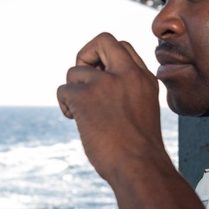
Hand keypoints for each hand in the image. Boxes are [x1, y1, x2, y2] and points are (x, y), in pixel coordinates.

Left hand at [57, 33, 165, 181]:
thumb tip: (95, 84)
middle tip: (84, 81)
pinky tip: (74, 119)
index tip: (102, 80)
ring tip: (81, 113)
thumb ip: (126, 91)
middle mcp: (127, 74)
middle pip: (102, 40)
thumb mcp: (142, 110)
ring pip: (74, 71)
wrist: (140, 168)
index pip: (123, 47)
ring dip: (73, 91)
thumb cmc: (139, 150)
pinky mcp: (85, 97)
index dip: (106, 59)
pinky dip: (64, 104)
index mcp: (144, 78)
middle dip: (86, 55)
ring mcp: (105, 83)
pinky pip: (63, 89)